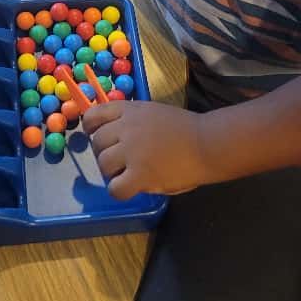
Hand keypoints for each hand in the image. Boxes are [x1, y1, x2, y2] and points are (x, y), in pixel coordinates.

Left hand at [83, 100, 207, 198]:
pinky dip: (119, 190)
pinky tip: (132, 187)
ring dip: (112, 172)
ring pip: (103, 164)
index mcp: (130, 110)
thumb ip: (132, 121)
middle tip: (122, 161)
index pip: (93, 116)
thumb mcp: (153, 113)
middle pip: (97, 143)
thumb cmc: (186, 129)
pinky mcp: (140, 174)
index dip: (92, 129)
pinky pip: (115, 188)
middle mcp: (126, 127)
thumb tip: (110, 135)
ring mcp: (132, 151)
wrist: (209, 143)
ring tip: (128, 174)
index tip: (98, 137)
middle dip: (105, 153)